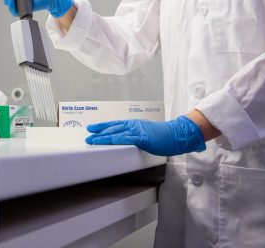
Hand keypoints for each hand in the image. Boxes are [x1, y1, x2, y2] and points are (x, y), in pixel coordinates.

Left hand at [85, 115, 206, 156]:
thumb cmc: (164, 136)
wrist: (177, 135)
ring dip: (102, 136)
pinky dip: (115, 140)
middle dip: (99, 131)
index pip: (115, 124)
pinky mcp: (142, 138)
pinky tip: (108, 141)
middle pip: (112, 127)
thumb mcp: (146, 133)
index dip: (103, 126)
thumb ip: (136, 135)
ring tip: (92, 140)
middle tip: (88, 134)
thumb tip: (128, 140)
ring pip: (115, 132)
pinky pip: (125, 139)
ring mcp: (137, 130)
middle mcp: (133, 125)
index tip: (93, 128)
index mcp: (134, 124)